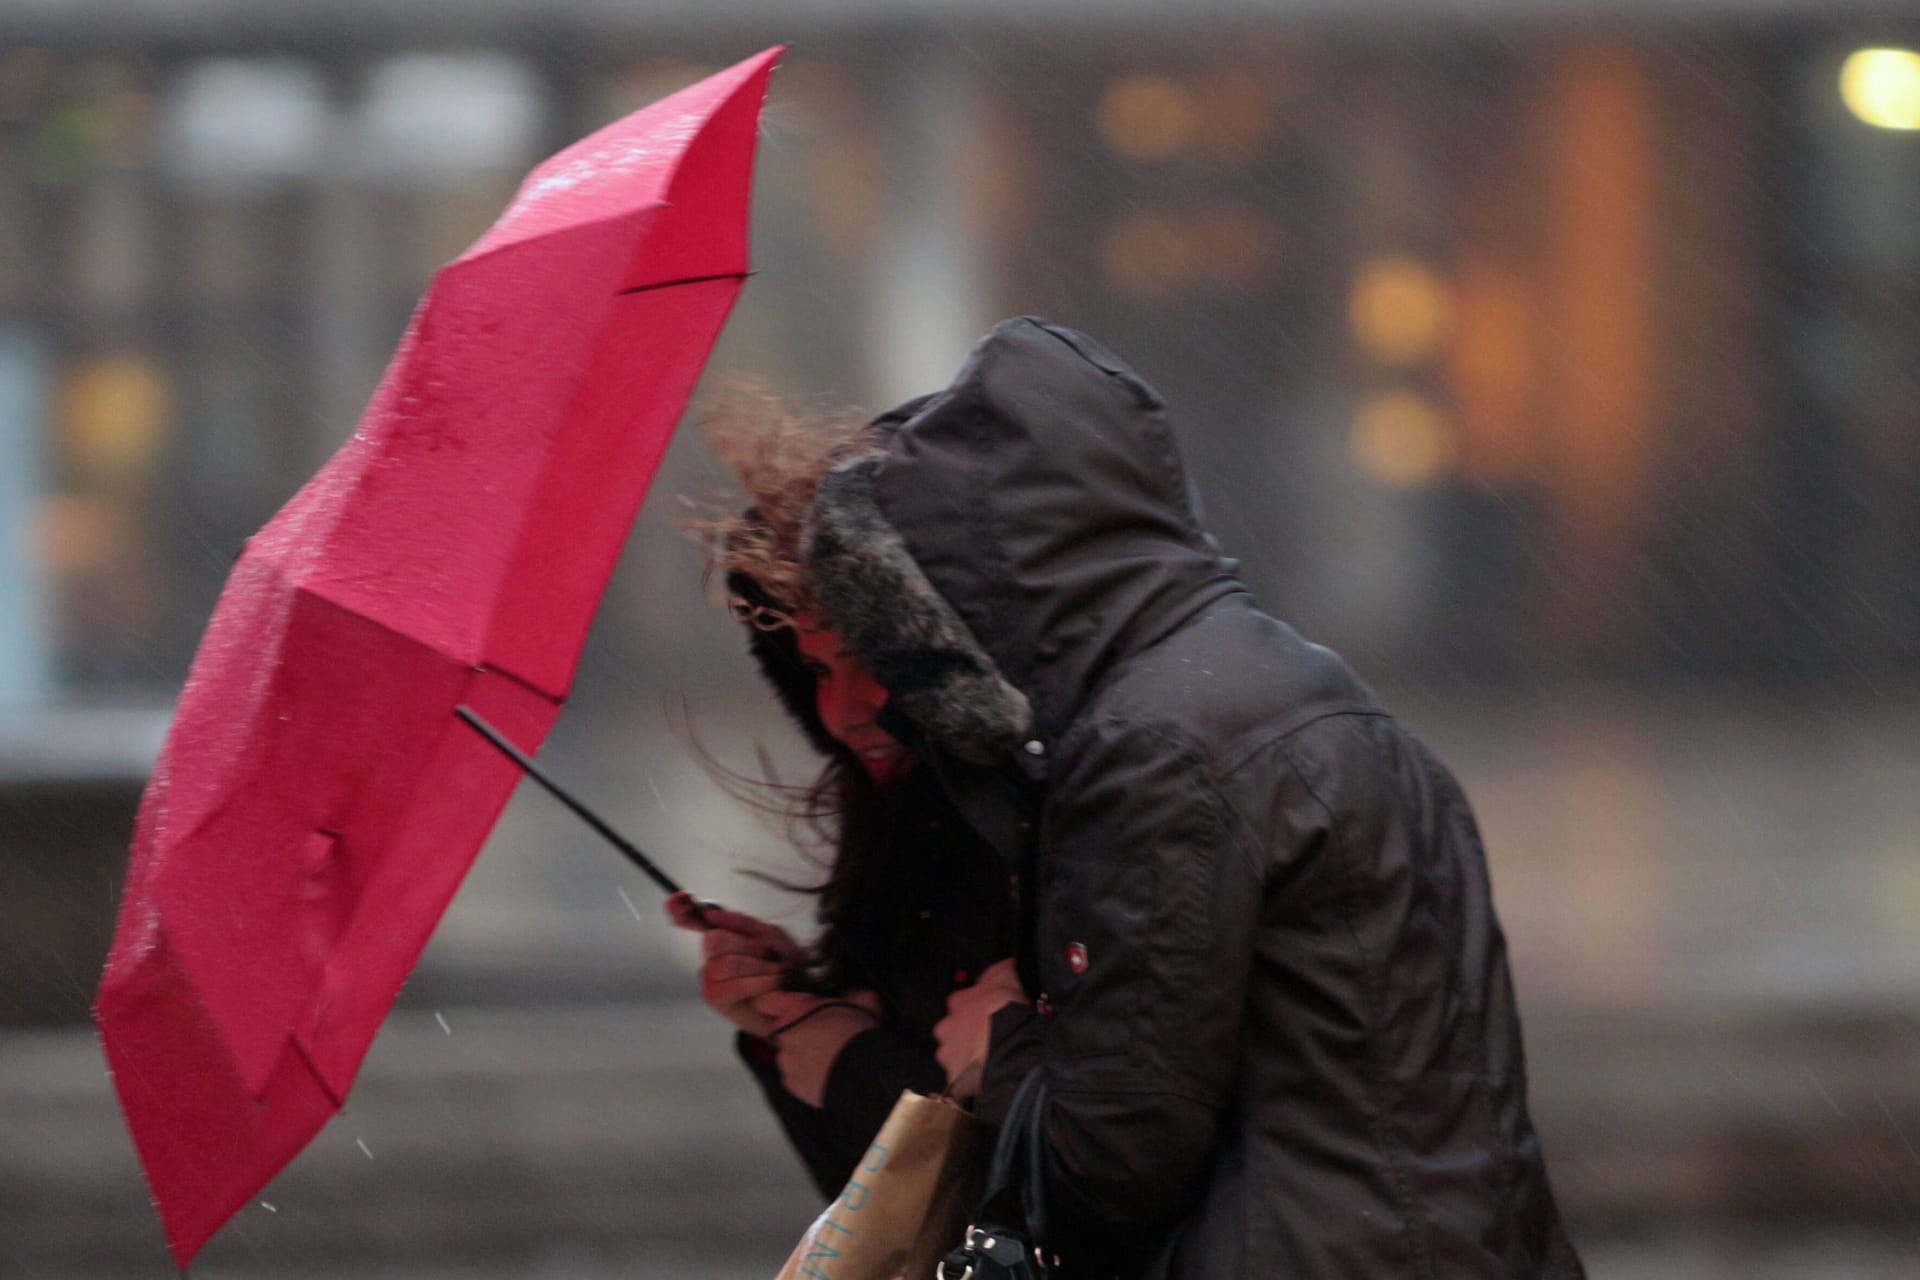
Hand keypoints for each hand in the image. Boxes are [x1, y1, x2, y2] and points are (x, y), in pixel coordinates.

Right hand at [665, 892, 803, 1036]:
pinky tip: (772, 983)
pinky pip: (733, 985)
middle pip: (714, 939)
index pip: (694, 920)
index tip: (679, 898)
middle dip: (747, 945)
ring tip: (776, 972)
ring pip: (727, 964)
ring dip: (759, 967)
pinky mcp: (715, 997)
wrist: (797, 997)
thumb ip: (741, 922)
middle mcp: (711, 955)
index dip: (681, 909)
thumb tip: (709, 912)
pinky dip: (758, 983)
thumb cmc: (782, 964)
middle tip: (768, 954)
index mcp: (723, 935)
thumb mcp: (770, 936)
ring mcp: (710, 977)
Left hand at [754, 989, 883, 1106]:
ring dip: (803, 1055)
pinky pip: (795, 1077)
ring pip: (789, 1055)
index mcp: (795, 1009)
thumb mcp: (861, 1002)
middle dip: (798, 1032)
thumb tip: (859, 995)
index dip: (776, 1004)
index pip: (767, 1002)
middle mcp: (784, 1034)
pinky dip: (807, 1076)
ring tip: (828, 1058)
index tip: (786, 1006)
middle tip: (821, 1035)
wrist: (863, 1072)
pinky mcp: (792, 1084)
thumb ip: (851, 996)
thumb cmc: (859, 1035)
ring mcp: (786, 1061)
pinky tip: (826, 1073)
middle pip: (782, 1030)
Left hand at [934, 958, 1027, 1099]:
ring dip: (968, 1058)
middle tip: (990, 1041)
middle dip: (968, 1035)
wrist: (1012, 1048)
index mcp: (958, 1000)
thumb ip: (998, 974)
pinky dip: (972, 1081)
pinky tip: (988, 1078)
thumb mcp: (1010, 977)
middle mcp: (945, 1026)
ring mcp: (947, 1055)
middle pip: (954, 1030)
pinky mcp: (953, 1080)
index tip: (993, 1016)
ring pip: (955, 1055)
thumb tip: (1000, 968)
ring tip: (990, 1062)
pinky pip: (962, 1081)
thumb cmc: (1012, 1009)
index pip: (963, 1003)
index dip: (979, 1010)